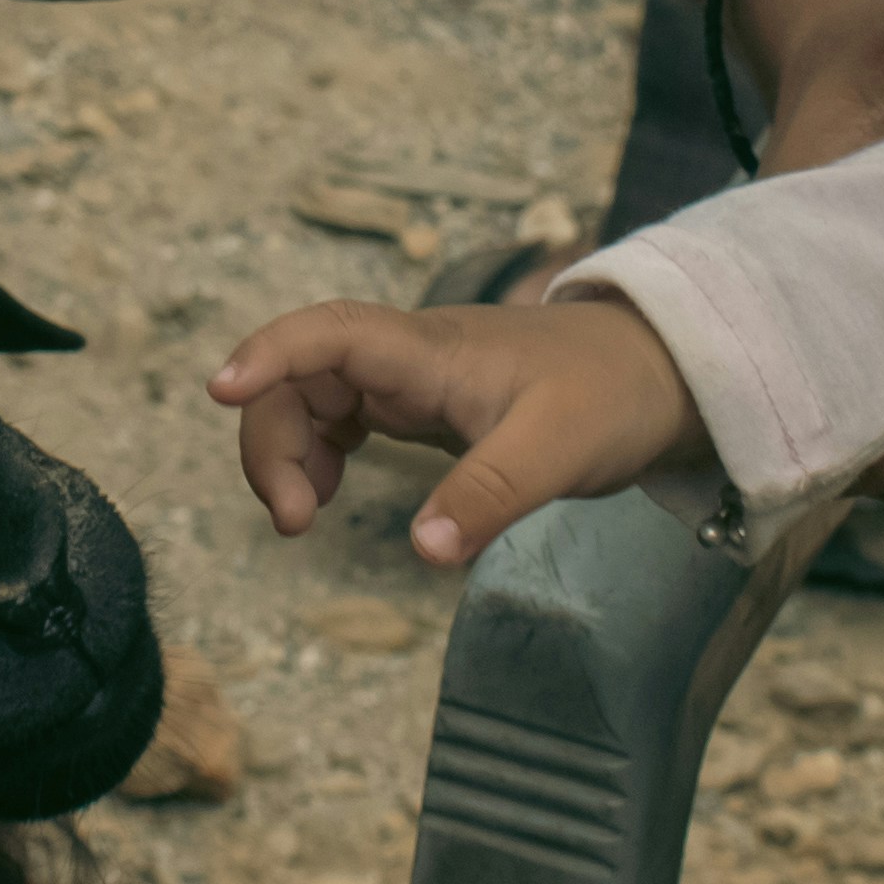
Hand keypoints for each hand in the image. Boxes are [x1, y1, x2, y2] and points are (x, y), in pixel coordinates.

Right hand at [215, 297, 701, 565]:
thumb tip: (422, 551)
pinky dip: (318, 454)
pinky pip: (342, 416)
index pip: (328, 332)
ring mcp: (413, 378)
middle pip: (301, 376)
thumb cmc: (614, 397)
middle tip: (295, 524)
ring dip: (289, 453)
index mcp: (433, 352)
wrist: (664, 374)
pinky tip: (328, 494)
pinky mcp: (423, 404)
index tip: (219, 390)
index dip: (267, 353)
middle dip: (273, 442)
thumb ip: (489, 498)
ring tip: (303, 520)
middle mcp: (410, 355)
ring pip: (313, 398)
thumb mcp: (558, 453)